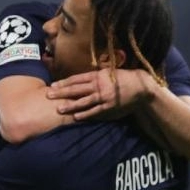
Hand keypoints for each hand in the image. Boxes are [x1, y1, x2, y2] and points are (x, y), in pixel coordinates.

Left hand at [46, 68, 164, 120]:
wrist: (141, 87)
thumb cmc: (125, 78)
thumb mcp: (109, 72)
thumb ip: (96, 75)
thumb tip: (83, 78)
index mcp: (97, 75)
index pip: (77, 79)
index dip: (64, 82)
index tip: (53, 85)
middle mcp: (98, 85)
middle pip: (76, 89)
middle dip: (62, 92)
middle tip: (49, 95)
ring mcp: (104, 96)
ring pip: (83, 101)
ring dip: (70, 105)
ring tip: (59, 108)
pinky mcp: (109, 106)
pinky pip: (95, 111)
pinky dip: (86, 114)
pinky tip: (77, 117)